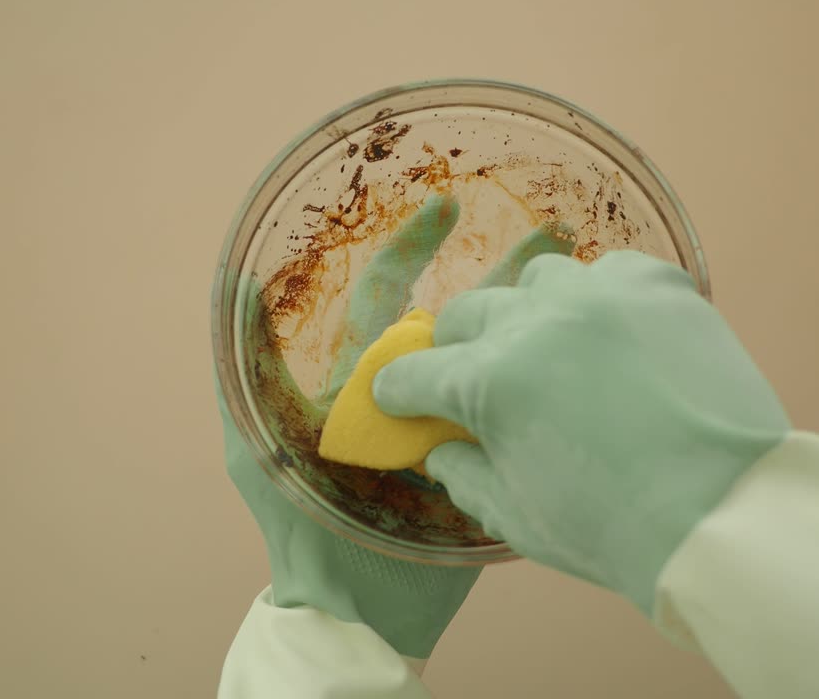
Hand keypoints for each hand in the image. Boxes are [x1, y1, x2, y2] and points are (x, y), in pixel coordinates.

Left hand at [220, 193, 574, 657]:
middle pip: (464, 316)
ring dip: (538, 320)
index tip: (450, 206)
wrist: (352, 611)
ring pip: (500, 360)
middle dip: (505, 271)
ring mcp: (456, 428)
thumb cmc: (295, 526)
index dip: (417, 245)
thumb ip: (245, 367)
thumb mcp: (254, 445)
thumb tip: (230, 281)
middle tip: (554, 233)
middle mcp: (415, 391)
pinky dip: (548, 384)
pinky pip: (520, 416)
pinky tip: (587, 359)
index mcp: (366, 374)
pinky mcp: (490, 467)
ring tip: (586, 281)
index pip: (393, 292)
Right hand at [372, 250, 790, 613]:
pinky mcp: (661, 286)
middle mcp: (536, 322)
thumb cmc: (616, 529)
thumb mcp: (517, 516)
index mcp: (489, 382)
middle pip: (467, 314)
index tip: (402, 399)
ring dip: (530, 314)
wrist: (727, 513)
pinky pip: (610, 273)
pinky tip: (613, 337)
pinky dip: (599, 302)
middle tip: (478, 379)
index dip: (400, 392)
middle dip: (458, 349)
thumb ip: (464, 474)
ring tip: (554, 351)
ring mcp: (601, 295)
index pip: (413, 374)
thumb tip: (443, 448)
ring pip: (536, 281)